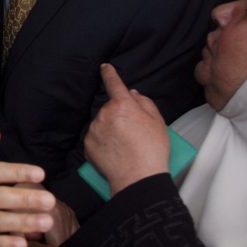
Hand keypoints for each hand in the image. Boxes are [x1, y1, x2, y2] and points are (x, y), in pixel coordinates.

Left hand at [86, 63, 169, 194]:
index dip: (109, 73)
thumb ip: (144, 102)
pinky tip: (116, 152)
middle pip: (110, 108)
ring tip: (125, 145)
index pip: (114, 83)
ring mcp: (95, 130)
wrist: (138, 178)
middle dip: (119, 115)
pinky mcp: (88, 145)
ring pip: (102, 123)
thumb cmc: (151, 151)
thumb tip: (133, 95)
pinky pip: (96, 138)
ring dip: (111, 129)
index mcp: (123, 105)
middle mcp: (105, 114)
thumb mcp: (157, 121)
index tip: (105, 68)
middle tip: (133, 132)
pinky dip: (103, 142)